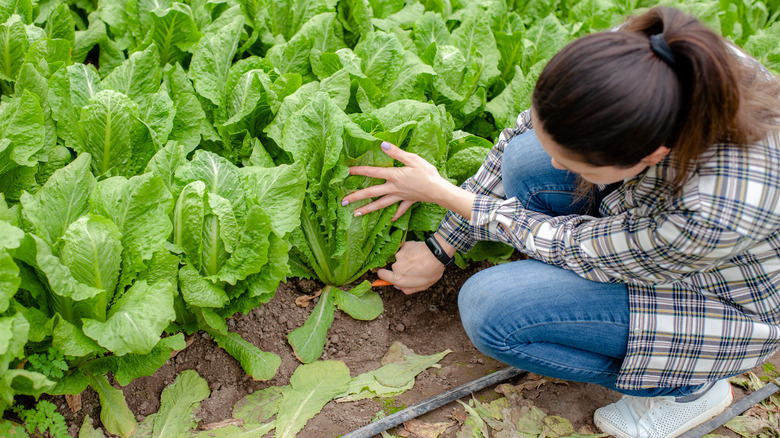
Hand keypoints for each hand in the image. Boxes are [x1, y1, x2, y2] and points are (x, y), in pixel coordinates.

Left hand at [343, 141, 473, 220]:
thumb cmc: (427, 173)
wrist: (439, 190)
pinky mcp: (409, 201)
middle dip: (356, 197)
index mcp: (393, 176)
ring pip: (380, 204)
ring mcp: (400, 196)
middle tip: (343, 202)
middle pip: (371, 193)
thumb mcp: (412, 159)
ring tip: (356, 214)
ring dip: (368, 209)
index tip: (346, 171)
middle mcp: (393, 188)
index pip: (372, 172)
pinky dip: (396, 214)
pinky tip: (391, 219)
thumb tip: (382, 145)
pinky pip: (400, 209)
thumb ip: (397, 152)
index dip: (359, 170)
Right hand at [377, 238, 452, 293]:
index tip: (387, 273)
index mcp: (399, 279)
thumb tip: (398, 286)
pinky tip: (418, 253)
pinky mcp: (403, 246)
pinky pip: (404, 250)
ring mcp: (399, 255)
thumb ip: (407, 289)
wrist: (436, 254)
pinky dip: (410, 252)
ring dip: (407, 259)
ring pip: (400, 258)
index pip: (382, 275)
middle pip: (393, 267)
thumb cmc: (431, 272)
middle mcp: (396, 267)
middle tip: (414, 268)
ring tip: (419, 260)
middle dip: (401, 268)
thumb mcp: (421, 287)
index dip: (384, 274)